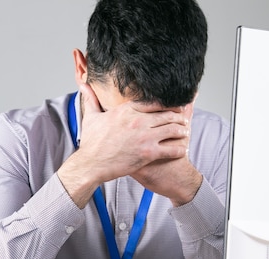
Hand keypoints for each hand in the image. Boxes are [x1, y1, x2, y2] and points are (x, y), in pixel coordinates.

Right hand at [58, 82, 191, 207]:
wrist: (91, 164)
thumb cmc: (91, 143)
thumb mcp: (90, 117)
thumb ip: (90, 99)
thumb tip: (83, 84)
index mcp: (127, 110)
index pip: (155, 102)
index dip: (167, 104)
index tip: (173, 107)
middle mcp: (139, 121)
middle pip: (168, 114)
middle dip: (178, 117)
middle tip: (183, 120)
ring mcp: (145, 137)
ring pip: (173, 130)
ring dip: (182, 131)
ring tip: (185, 133)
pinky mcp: (149, 153)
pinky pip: (172, 149)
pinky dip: (179, 149)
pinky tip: (182, 149)